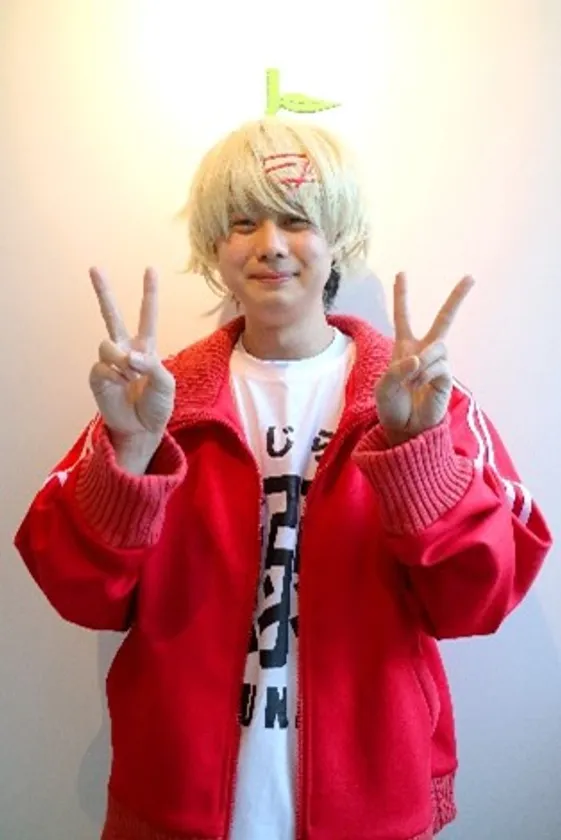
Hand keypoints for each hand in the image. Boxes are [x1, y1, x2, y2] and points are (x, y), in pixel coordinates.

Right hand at [89, 267, 174, 471]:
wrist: (142, 429)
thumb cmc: (157, 405)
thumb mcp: (166, 384)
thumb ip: (151, 365)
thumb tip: (128, 357)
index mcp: (146, 346)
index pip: (147, 314)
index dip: (149, 292)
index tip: (150, 269)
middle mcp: (126, 348)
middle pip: (112, 314)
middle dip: (103, 291)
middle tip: (95, 267)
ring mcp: (110, 361)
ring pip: (107, 344)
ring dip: (121, 360)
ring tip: (130, 377)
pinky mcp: (98, 376)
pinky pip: (102, 367)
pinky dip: (114, 377)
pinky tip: (120, 387)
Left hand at [375, 272, 473, 445]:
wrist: (405, 429)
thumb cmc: (391, 407)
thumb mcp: (383, 387)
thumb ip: (397, 369)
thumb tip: (419, 358)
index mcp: (404, 348)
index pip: (402, 317)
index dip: (401, 296)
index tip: (402, 273)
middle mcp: (423, 351)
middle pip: (444, 320)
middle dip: (456, 299)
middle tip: (470, 277)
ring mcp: (437, 363)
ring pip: (438, 347)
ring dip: (423, 362)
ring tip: (414, 382)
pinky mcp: (446, 377)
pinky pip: (439, 366)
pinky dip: (426, 375)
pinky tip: (421, 387)